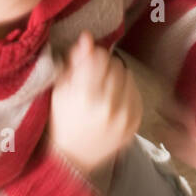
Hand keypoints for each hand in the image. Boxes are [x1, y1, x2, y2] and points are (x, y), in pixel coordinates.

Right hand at [48, 33, 142, 178]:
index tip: (86, 66)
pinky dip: (126, 92)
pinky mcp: (136, 122)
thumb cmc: (62, 121)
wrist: (73, 158)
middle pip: (115, 64)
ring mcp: (125, 116)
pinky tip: (112, 101)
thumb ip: (74, 62)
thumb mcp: (59, 90)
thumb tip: (87, 38)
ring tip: (102, 92)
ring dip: (117, 78)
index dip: (92, 57)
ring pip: (128, 75)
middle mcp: (109, 106)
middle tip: (93, 80)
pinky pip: (137, 92)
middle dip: (104, 68)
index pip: (101, 56)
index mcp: (86, 97)